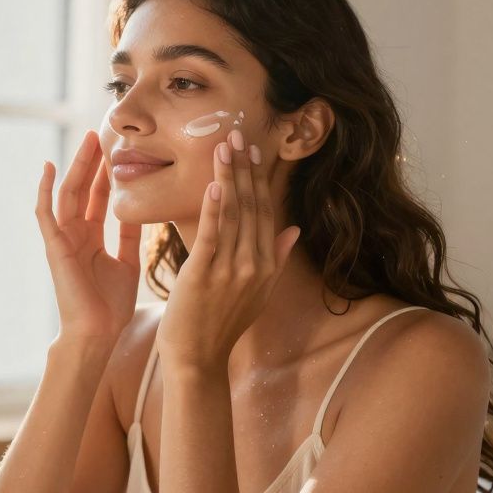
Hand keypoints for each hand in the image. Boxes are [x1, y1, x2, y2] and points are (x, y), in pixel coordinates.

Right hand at [35, 130, 143, 340]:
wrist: (97, 334)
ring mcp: (63, 239)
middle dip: (92, 162)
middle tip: (102, 133)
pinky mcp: (54, 247)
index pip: (99, 197)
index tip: (119, 149)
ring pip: (68, 194)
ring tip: (87, 141)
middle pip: (84, 189)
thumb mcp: (127, 263)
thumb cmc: (110, 307)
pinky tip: (47, 167)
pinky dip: (44, 190)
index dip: (108, 173)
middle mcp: (76, 234)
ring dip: (77, 167)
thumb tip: (142, 211)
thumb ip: (131, 236)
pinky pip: (45, 213)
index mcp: (92, 238)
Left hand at [158, 128, 301, 370]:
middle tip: (238, 134)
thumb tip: (294, 228)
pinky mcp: (205, 275)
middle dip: (245, 169)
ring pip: (232, 214)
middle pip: (252, 207)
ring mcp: (231, 270)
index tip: (253, 150)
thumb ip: (275, 258)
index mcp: (266, 266)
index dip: (259, 179)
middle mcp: (254, 265)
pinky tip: (214, 184)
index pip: (265, 212)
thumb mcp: (257, 292)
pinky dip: (214, 209)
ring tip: (224, 146)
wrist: (198, 358)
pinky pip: (212, 236)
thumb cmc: (221, 324)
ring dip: (229, 178)